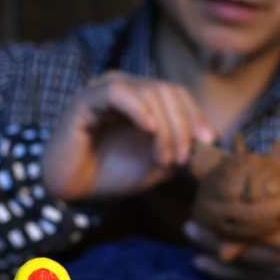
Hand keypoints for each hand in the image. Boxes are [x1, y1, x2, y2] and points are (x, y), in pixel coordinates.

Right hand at [43, 71, 214, 200]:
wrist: (72, 191)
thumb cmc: (111, 174)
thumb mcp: (156, 165)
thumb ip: (179, 150)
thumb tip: (206, 143)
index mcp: (142, 99)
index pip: (177, 94)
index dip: (196, 114)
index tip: (208, 141)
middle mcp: (125, 88)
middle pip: (167, 91)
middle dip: (182, 125)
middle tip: (182, 158)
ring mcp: (105, 90)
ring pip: (149, 91)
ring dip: (165, 127)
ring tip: (164, 158)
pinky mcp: (85, 100)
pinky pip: (118, 92)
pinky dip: (139, 109)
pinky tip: (149, 129)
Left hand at [186, 169, 279, 279]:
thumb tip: (237, 163)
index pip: (264, 240)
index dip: (230, 230)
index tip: (202, 215)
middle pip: (255, 261)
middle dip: (218, 245)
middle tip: (191, 227)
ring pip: (255, 276)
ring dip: (222, 261)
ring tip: (194, 243)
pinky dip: (237, 273)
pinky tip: (209, 264)